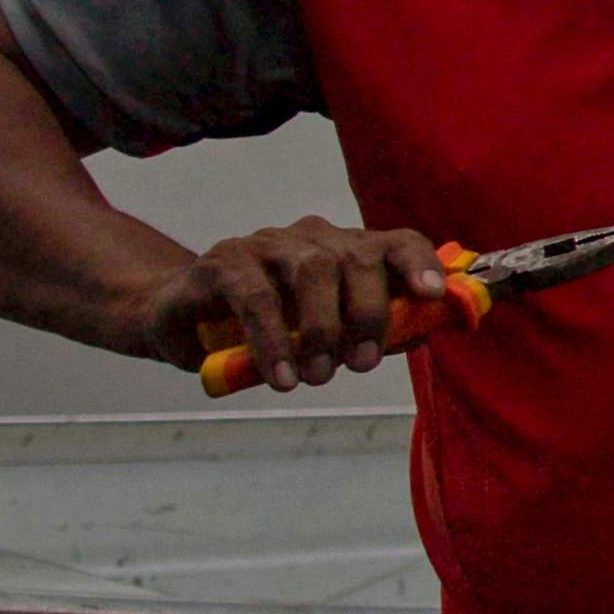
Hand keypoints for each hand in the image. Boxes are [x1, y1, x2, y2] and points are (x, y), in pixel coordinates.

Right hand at [142, 216, 456, 390]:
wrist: (181, 316)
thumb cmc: (267, 325)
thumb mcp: (325, 330)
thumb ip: (371, 329)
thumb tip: (422, 332)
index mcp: (345, 248)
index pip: (395, 242)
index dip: (419, 264)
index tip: (432, 294)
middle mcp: (311, 237)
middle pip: (357, 258)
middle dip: (367, 314)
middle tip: (360, 365)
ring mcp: (266, 244)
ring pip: (312, 271)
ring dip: (322, 329)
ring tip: (317, 376)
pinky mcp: (224, 262)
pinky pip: (257, 297)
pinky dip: (274, 341)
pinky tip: (281, 376)